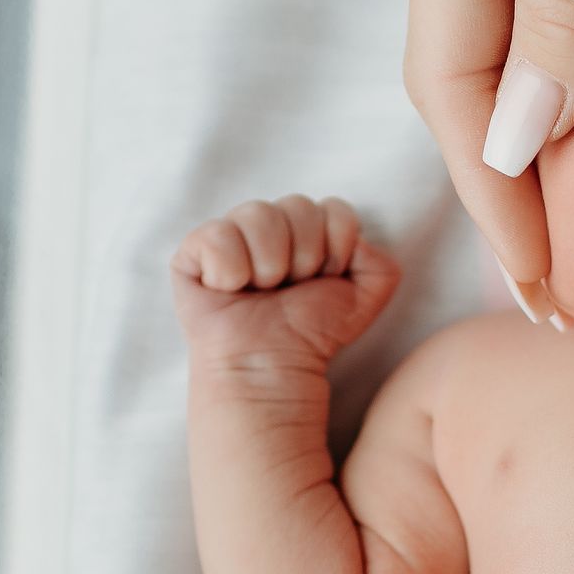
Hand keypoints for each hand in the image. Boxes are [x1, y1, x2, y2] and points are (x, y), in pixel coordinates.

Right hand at [171, 196, 401, 368]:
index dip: (336, 246)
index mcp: (306, 230)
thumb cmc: (312, 335)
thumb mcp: (363, 301)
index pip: (333, 207)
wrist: (272, 367)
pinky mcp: (193, 253)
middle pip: (298, 205)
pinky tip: (229, 291)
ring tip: (261, 292)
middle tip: (289, 290)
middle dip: (304, 256)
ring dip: (269, 263)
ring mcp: (229, 235)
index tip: (324, 279)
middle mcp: (268, 226)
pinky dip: (229, 269)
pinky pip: (217, 234)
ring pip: (259, 213)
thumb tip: (358, 239)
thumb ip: (380, 266)